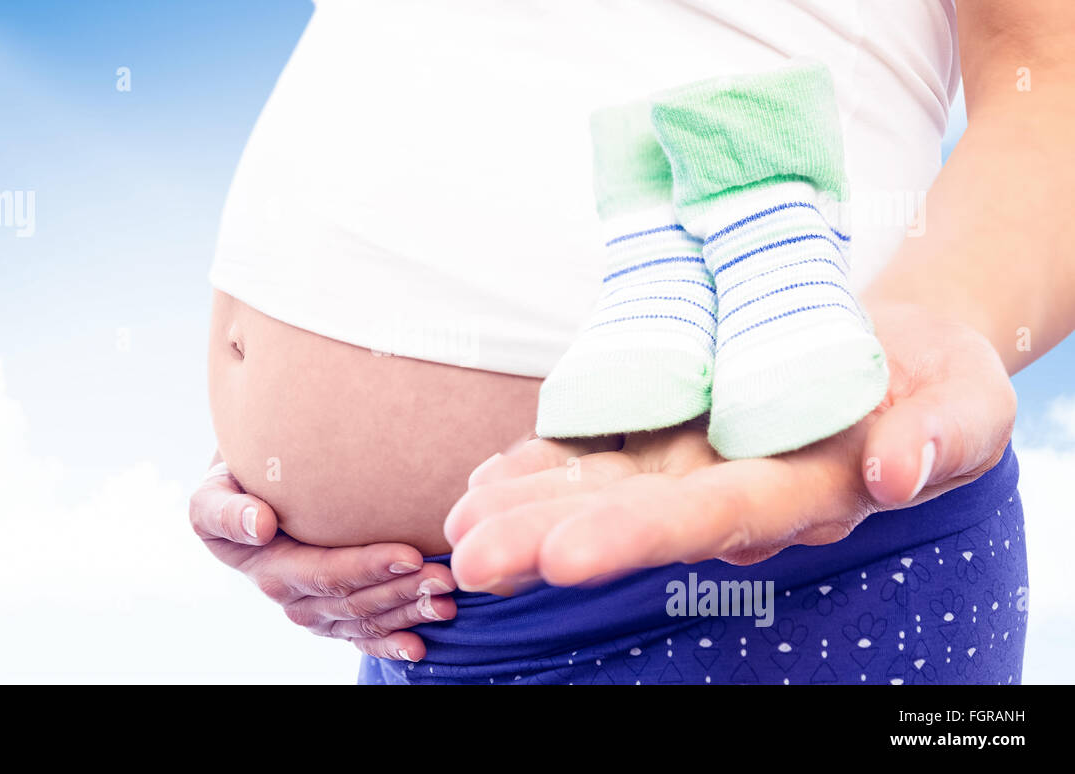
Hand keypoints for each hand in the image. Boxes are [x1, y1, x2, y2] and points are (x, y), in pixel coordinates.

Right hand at [189, 457, 455, 660]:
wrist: (243, 498)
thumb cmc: (233, 487)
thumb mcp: (212, 494)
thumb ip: (225, 511)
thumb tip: (259, 526)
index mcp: (269, 567)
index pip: (325, 572)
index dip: (368, 567)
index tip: (409, 556)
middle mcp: (292, 597)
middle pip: (354, 600)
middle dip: (402, 592)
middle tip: (446, 578)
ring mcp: (313, 610)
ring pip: (365, 618)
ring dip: (408, 614)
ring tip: (448, 603)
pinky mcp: (329, 615)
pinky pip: (360, 636)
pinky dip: (390, 644)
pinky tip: (419, 647)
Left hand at [444, 302, 1015, 590]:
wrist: (900, 352)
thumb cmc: (939, 383)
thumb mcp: (968, 402)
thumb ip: (942, 437)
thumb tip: (893, 472)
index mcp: (801, 494)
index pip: (714, 519)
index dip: (641, 535)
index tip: (566, 556)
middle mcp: (732, 489)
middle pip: (632, 519)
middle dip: (549, 539)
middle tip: (470, 560)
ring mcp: (694, 462)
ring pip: (601, 490)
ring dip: (526, 509)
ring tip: (457, 527)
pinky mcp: (672, 430)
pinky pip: (600, 451)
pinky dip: (543, 464)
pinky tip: (487, 482)